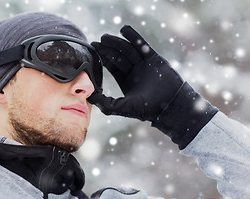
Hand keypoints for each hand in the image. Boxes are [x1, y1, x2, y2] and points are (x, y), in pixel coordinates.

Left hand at [89, 26, 217, 148]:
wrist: (170, 104)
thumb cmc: (146, 109)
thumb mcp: (120, 107)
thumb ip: (104, 102)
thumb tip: (88, 96)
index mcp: (126, 80)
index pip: (112, 65)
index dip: (103, 57)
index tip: (93, 50)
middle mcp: (134, 71)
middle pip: (118, 56)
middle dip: (107, 48)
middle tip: (97, 42)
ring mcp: (144, 64)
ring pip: (128, 49)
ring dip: (116, 42)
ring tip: (105, 37)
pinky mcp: (154, 58)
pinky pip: (142, 45)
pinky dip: (133, 37)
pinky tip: (124, 29)